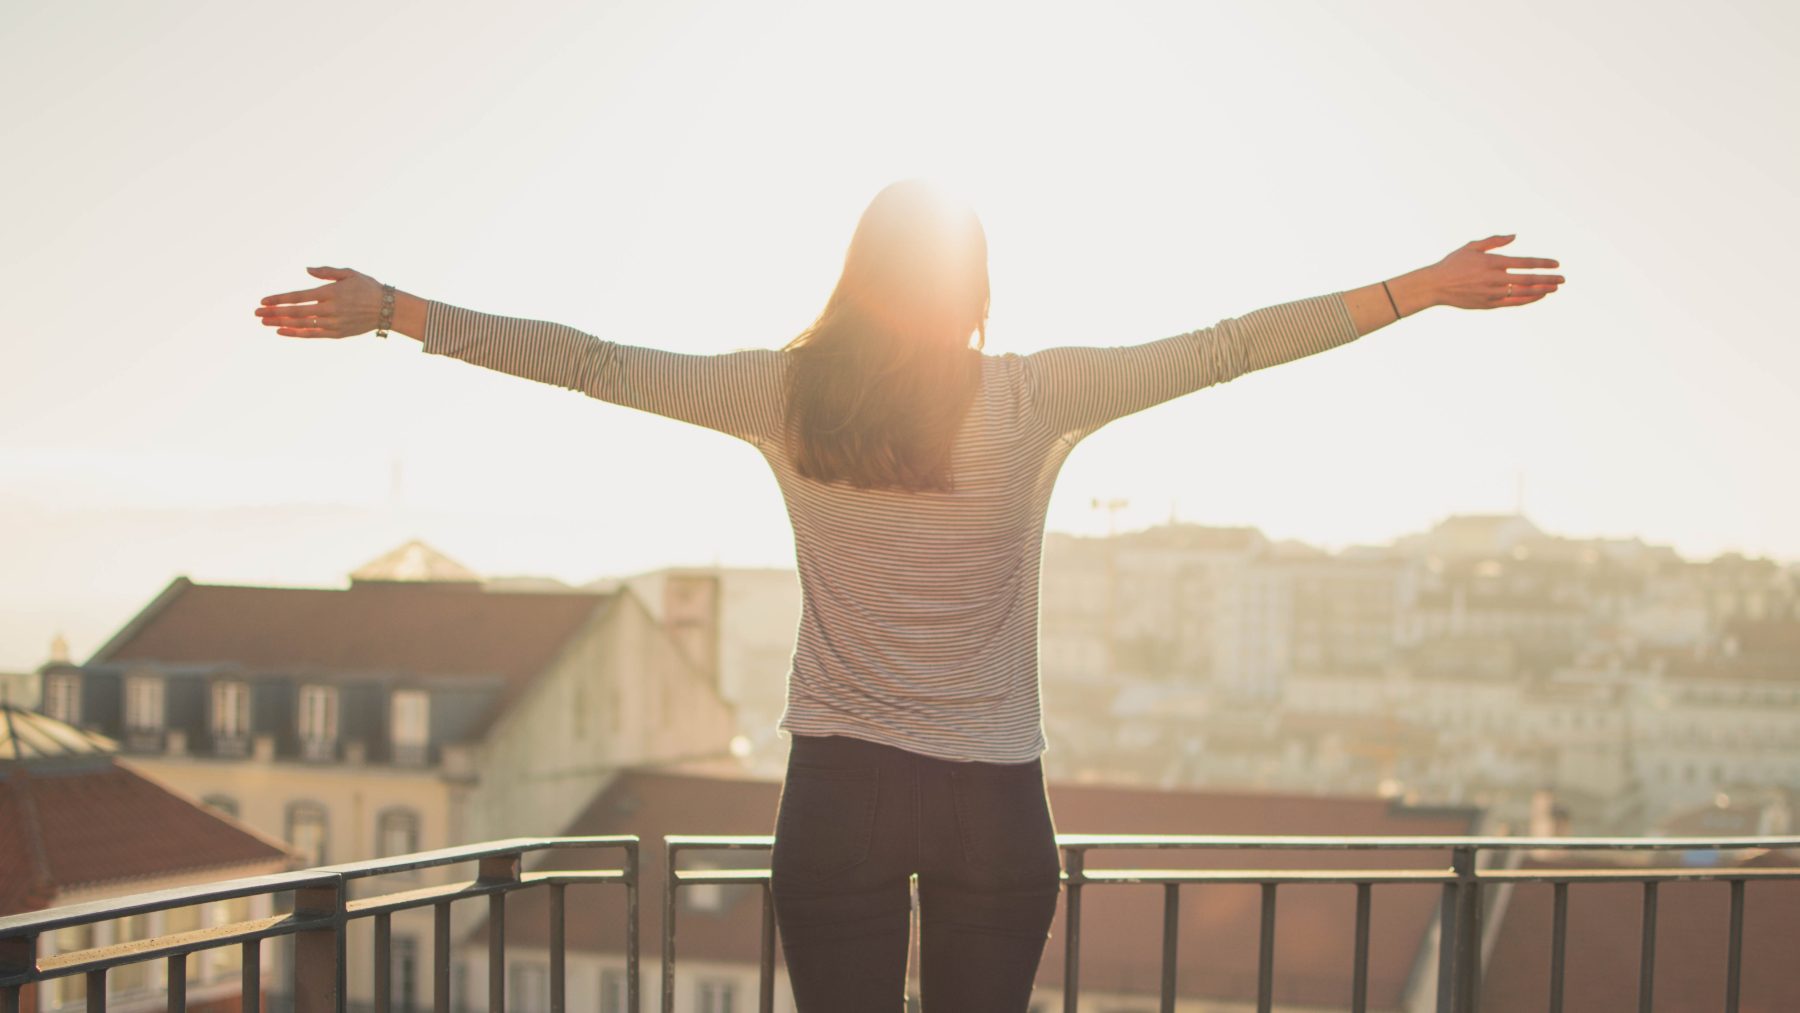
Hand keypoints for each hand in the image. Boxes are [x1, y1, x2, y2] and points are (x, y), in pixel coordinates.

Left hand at [254, 266, 385, 337]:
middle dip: (274, 313)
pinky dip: (296, 333)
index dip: (279, 299)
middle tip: (256, 313)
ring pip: (301, 324)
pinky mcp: (337, 333)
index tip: (263, 301)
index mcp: (330, 293)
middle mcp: (330, 309)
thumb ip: (326, 272)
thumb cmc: (367, 287)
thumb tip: (307, 271)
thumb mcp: (348, 273)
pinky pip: (312, 334)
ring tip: (264, 322)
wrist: (388, 309)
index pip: (298, 296)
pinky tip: (281, 331)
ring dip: (281, 323)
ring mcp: (333, 323)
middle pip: (296, 312)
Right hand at [1424, 235, 1563, 310]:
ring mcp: (1492, 293)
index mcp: (1492, 262)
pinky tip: (1538, 296)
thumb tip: (1514, 236)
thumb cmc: (1453, 264)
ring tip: (1554, 288)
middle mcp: (1495, 279)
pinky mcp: (1488, 304)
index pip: (1525, 262)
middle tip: (1563, 279)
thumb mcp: (1472, 247)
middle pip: (1529, 279)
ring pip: (1523, 293)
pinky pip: (1513, 302)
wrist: (1435, 286)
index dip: (1543, 264)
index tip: (1556, 264)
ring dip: (1541, 290)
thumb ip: (1494, 241)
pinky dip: (1528, 299)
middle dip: (1548, 279)